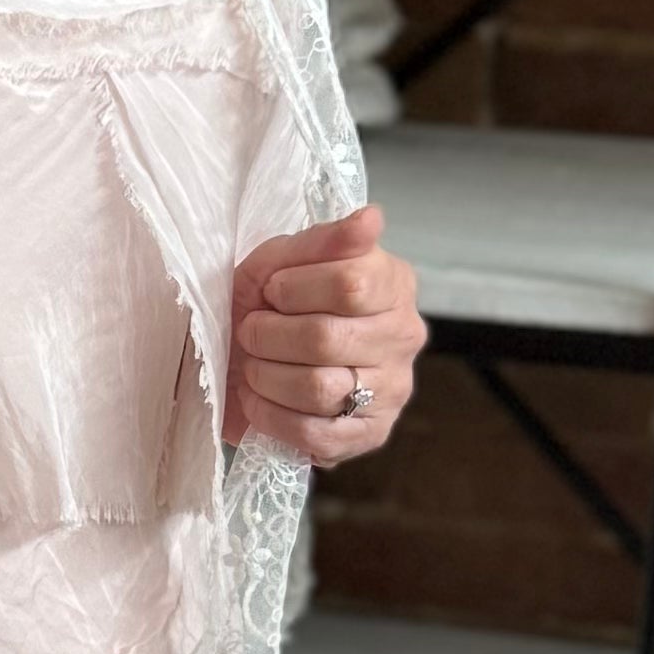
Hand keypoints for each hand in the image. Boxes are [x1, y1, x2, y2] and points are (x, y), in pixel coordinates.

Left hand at [229, 208, 419, 461]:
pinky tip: (258, 399)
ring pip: (318, 388)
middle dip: (268, 336)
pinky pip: (315, 434)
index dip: (294, 290)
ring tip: (253, 365)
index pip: (349, 284)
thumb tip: (371, 219)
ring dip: (265, 376)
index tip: (272, 291)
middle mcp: (403, 336)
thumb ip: (324, 240)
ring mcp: (392, 389)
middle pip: (326, 340)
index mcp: (393, 283)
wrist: (258, 357)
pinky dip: (272, 417)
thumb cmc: (276, 302)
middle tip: (251, 331)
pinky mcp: (370, 433)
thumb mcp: (287, 258)